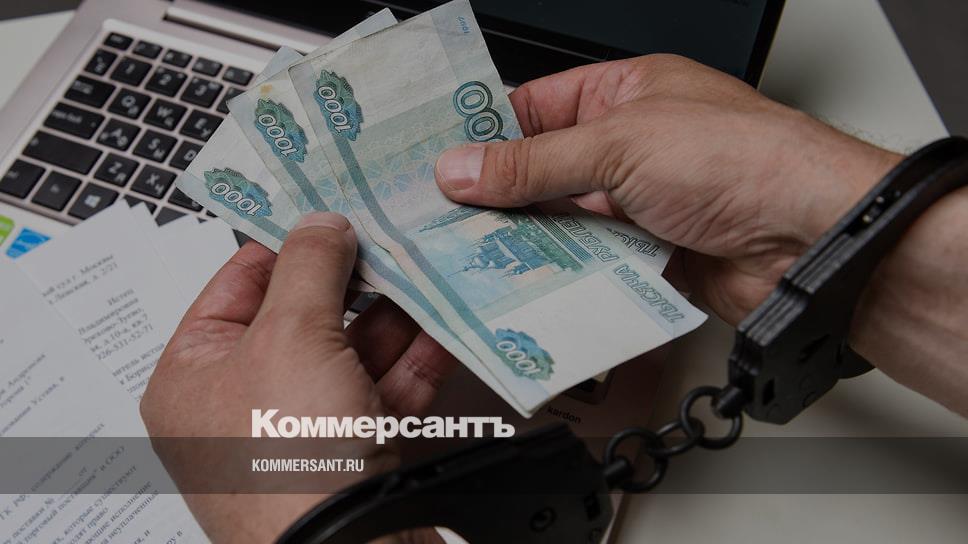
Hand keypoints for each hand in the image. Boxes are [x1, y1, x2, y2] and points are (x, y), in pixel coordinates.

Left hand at [141, 213, 454, 541]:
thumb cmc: (289, 462)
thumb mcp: (290, 337)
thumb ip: (309, 266)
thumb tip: (321, 222)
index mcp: (196, 376)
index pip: (237, 285)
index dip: (285, 243)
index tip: (330, 208)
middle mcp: (246, 403)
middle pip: (302, 317)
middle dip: (351, 281)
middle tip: (390, 235)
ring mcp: (304, 432)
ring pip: (351, 354)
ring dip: (392, 316)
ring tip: (426, 271)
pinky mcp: (356, 453)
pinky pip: (384, 392)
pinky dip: (414, 360)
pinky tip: (444, 326)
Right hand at [436, 54, 967, 417]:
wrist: (809, 237)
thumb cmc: (740, 158)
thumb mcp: (620, 144)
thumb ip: (535, 163)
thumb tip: (464, 168)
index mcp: (625, 93)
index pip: (535, 106)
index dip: (485, 132)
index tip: (437, 159)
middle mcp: (629, 145)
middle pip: (542, 169)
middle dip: (496, 193)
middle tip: (440, 215)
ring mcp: (637, 202)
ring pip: (559, 220)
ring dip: (522, 237)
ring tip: (467, 252)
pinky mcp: (645, 253)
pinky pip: (584, 261)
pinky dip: (555, 272)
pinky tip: (520, 281)